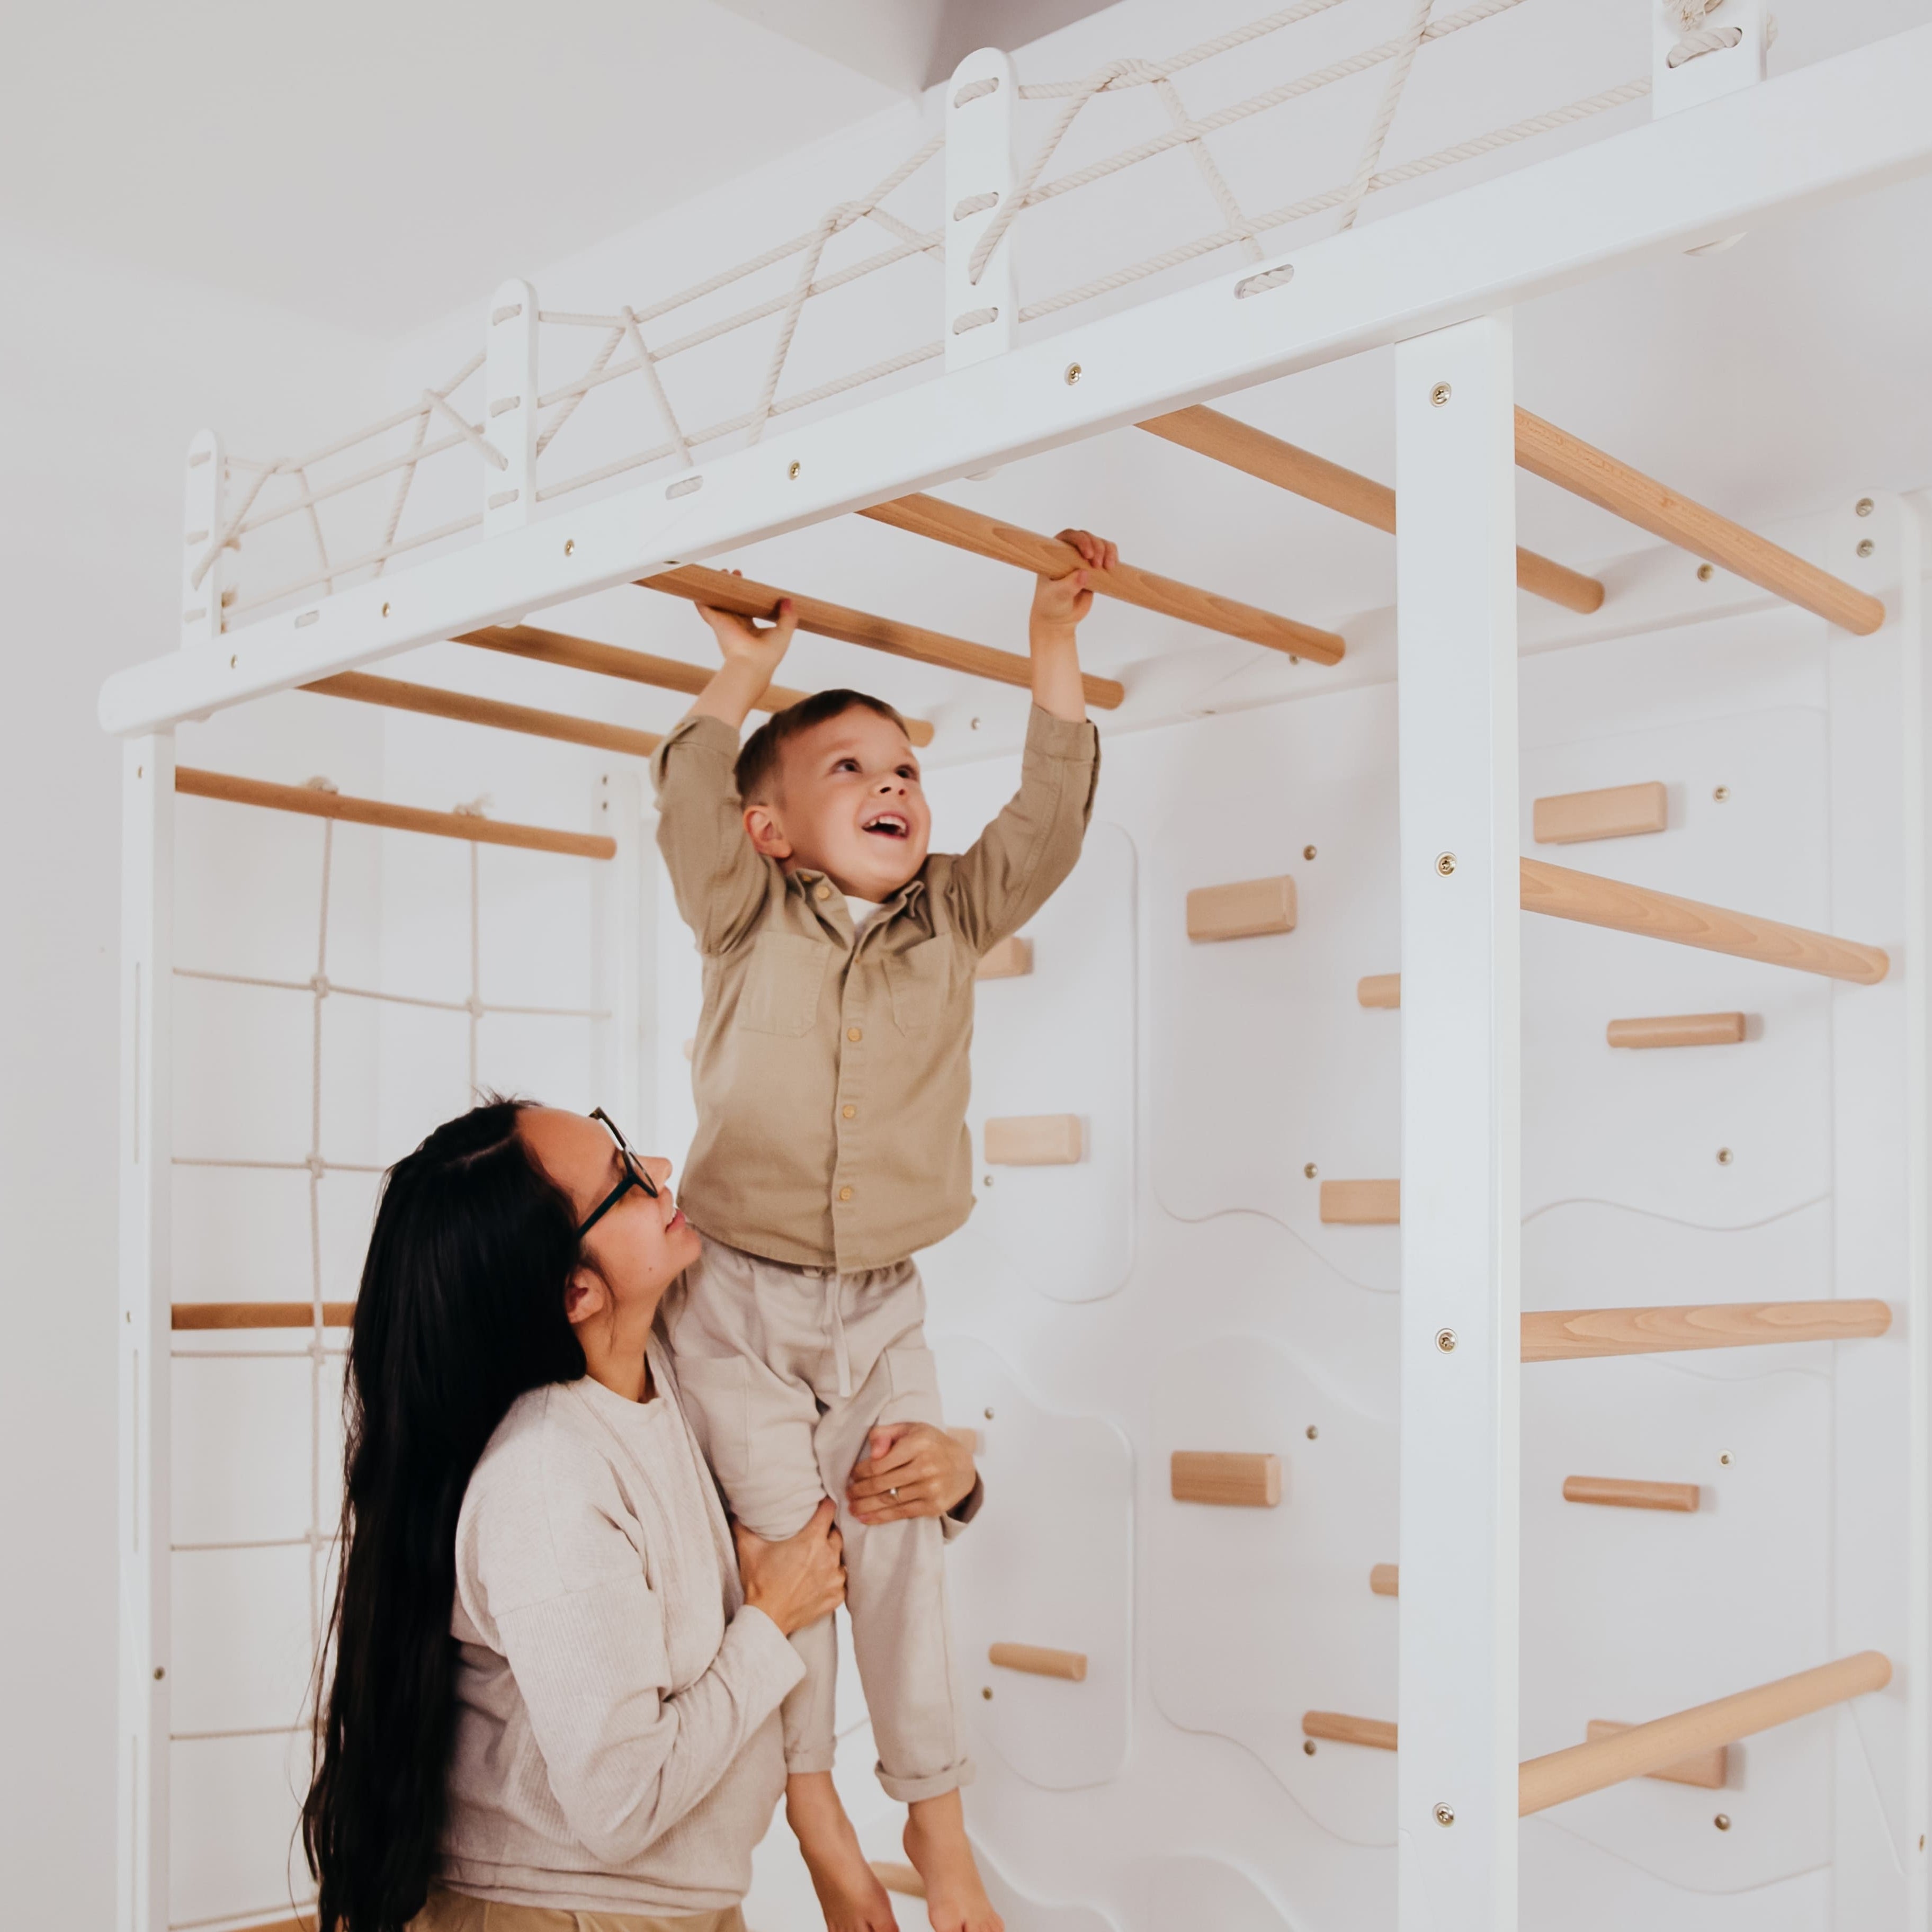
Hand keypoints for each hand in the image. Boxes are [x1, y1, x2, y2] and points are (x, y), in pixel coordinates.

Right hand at [686, 572, 797, 729]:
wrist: (752, 664)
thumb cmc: (768, 655)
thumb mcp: (784, 632)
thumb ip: (788, 617)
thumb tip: (788, 600)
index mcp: (751, 630)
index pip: (748, 610)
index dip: (749, 597)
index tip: (751, 585)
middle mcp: (736, 627)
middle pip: (732, 603)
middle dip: (733, 588)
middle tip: (735, 574)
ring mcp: (725, 625)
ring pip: (719, 603)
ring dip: (718, 589)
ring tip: (722, 573)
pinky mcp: (716, 622)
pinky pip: (705, 608)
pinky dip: (700, 599)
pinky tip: (698, 589)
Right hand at [735, 1498, 844, 1635]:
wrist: (766, 1619)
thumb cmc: (759, 1584)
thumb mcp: (749, 1549)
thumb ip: (744, 1526)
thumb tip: (737, 1512)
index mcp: (812, 1540)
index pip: (829, 1511)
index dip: (826, 1506)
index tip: (822, 1505)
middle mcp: (829, 1557)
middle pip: (837, 1534)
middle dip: (828, 1532)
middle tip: (815, 1535)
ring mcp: (835, 1578)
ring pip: (841, 1558)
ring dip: (832, 1556)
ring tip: (818, 1559)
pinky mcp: (836, 1596)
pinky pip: (842, 1581)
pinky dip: (834, 1578)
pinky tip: (821, 1579)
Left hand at [845, 1422, 976, 1525]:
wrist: (963, 1467)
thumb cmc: (931, 1445)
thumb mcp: (910, 1429)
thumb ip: (885, 1434)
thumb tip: (872, 1453)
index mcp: (918, 1443)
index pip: (880, 1463)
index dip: (861, 1472)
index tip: (852, 1475)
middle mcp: (926, 1466)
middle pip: (881, 1483)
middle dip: (859, 1490)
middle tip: (848, 1493)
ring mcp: (931, 1489)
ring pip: (889, 1500)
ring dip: (866, 1506)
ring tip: (851, 1508)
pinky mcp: (933, 1507)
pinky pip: (901, 1513)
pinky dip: (880, 1517)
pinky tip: (866, 1518)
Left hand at [1029, 528, 1117, 633]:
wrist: (1060, 617)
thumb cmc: (1051, 604)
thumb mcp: (1056, 596)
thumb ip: (1068, 586)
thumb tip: (1084, 574)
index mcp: (1055, 553)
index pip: (1069, 536)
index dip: (1081, 540)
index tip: (1088, 555)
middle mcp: (1070, 551)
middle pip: (1088, 538)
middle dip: (1097, 547)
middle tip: (1098, 565)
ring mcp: (1084, 558)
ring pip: (1100, 543)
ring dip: (1108, 551)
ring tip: (1108, 567)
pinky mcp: (1096, 567)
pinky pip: (1108, 554)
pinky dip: (1113, 556)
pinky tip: (1113, 566)